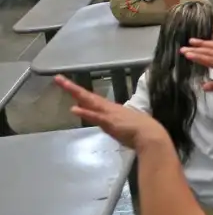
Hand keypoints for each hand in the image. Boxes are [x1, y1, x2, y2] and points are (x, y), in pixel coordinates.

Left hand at [53, 75, 168, 149]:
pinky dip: (85, 112)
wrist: (151, 136)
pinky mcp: (110, 122)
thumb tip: (110, 124)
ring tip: (63, 83)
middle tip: (58, 78)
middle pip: (87, 97)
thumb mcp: (126, 125)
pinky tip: (74, 109)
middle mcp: (108, 109)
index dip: (80, 93)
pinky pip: (95, 116)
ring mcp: (108, 114)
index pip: (92, 99)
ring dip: (75, 93)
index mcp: (112, 109)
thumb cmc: (143, 130)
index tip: (68, 85)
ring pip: (89, 102)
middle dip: (72, 88)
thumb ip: (116, 123)